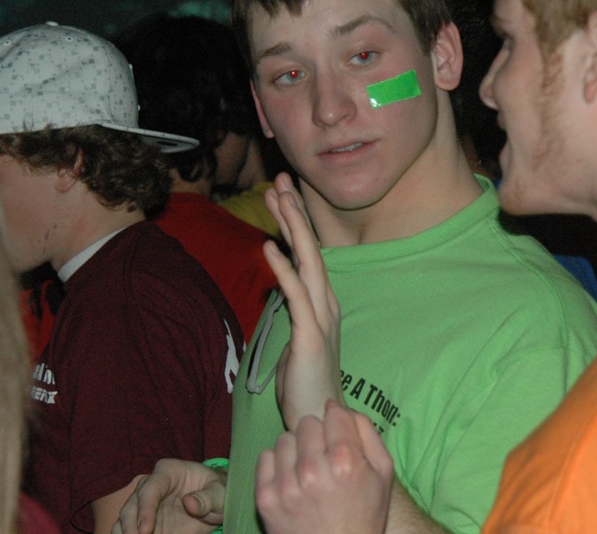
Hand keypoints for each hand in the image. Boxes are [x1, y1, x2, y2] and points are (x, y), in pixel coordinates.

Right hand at [111, 459, 225, 533]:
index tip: (145, 530)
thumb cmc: (216, 492)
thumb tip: (189, 503)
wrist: (214, 503)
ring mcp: (144, 505)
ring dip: (125, 533)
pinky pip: (127, 530)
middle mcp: (150, 486)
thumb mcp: (219, 493)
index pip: (150, 488)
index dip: (145, 509)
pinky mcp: (143, 522)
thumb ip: (207, 498)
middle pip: (131, 505)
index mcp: (168, 471)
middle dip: (130, 526)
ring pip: (124, 519)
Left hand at [256, 400, 394, 533]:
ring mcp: (286, 485)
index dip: (338, 422)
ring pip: (284, 439)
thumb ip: (367, 433)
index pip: (333, 414)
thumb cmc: (364, 517)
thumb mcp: (383, 475)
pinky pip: (265, 457)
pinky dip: (277, 465)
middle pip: (307, 423)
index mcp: (346, 461)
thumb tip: (339, 407)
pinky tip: (291, 480)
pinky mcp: (266, 498)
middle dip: (317, 436)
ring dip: (296, 450)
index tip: (338, 435)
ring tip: (306, 471)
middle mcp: (314, 470)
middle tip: (323, 457)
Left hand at [263, 173, 342, 429]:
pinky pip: (296, 294)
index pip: (309, 252)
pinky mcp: (311, 336)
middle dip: (294, 211)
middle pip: (311, 247)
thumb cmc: (304, 383)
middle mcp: (327, 303)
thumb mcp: (295, 337)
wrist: (320, 419)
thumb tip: (281, 284)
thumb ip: (291, 308)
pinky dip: (283, 268)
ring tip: (277, 197)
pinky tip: (269, 246)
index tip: (282, 191)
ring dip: (292, 227)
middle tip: (280, 179)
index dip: (296, 221)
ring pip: (307, 261)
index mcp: (323, 301)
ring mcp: (322, 318)